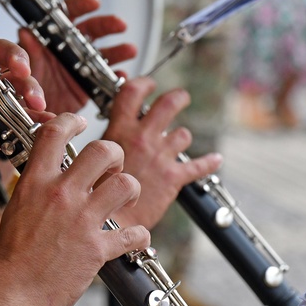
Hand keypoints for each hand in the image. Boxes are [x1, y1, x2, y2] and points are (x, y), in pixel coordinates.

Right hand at [0, 113, 148, 305]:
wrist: (8, 293)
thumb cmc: (9, 258)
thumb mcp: (17, 210)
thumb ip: (37, 191)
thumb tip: (48, 181)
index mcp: (35, 183)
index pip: (55, 133)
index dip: (72, 121)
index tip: (81, 122)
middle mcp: (61, 195)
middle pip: (104, 151)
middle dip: (116, 155)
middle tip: (113, 170)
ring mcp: (81, 220)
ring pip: (126, 184)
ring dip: (132, 190)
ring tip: (125, 200)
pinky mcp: (97, 248)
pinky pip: (134, 233)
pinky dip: (139, 237)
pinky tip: (133, 240)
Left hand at [18, 0, 137, 114]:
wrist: (26, 117)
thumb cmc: (20, 88)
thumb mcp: (22, 67)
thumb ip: (27, 51)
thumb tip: (26, 32)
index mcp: (51, 39)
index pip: (66, 15)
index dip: (79, 6)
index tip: (93, 4)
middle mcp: (67, 50)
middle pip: (90, 30)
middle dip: (106, 25)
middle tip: (119, 24)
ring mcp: (79, 68)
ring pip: (102, 54)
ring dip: (118, 50)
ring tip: (129, 50)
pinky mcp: (86, 87)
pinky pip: (103, 81)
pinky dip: (114, 78)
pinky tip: (121, 76)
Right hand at [100, 77, 222, 228]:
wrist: (109, 221)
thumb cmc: (95, 194)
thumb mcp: (89, 160)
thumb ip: (100, 143)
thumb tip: (95, 130)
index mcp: (119, 131)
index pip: (132, 93)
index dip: (143, 84)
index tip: (150, 84)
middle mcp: (143, 138)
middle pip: (168, 105)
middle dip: (177, 98)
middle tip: (180, 98)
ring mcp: (161, 156)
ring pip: (182, 135)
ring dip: (181, 137)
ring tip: (179, 141)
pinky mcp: (173, 177)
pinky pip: (198, 166)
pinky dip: (209, 162)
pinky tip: (215, 159)